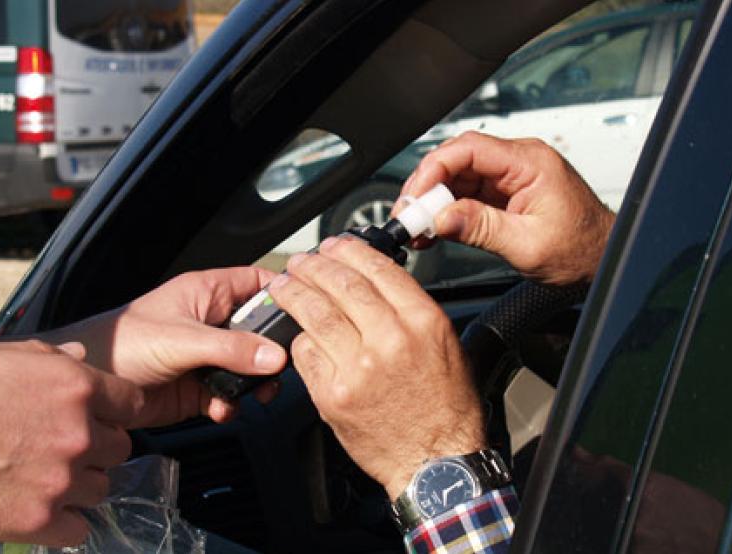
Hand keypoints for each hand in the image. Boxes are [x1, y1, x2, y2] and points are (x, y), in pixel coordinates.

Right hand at [0, 340, 141, 545]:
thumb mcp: (2, 353)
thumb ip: (52, 357)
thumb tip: (82, 357)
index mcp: (76, 387)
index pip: (132, 404)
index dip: (116, 411)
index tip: (99, 416)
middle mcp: (78, 433)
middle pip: (119, 449)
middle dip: (97, 448)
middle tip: (65, 448)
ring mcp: (60, 479)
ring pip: (101, 489)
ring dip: (80, 485)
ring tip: (47, 479)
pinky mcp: (38, 519)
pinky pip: (78, 529)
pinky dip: (64, 523)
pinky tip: (41, 509)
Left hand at [44, 267, 287, 427]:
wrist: (88, 389)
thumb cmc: (120, 344)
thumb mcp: (182, 340)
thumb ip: (231, 349)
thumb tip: (275, 356)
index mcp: (207, 293)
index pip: (256, 282)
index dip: (282, 293)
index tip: (304, 311)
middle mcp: (210, 322)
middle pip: (260, 330)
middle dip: (273, 351)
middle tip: (280, 368)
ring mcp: (205, 356)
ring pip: (249, 366)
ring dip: (255, 383)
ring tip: (255, 394)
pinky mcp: (197, 387)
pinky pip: (229, 394)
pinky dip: (232, 404)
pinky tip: (221, 408)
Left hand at [268, 237, 485, 499]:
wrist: (436, 462)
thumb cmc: (445, 408)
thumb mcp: (447, 345)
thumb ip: (412, 311)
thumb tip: (377, 282)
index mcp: (423, 321)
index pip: (377, 269)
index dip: (349, 251)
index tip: (336, 246)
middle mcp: (391, 339)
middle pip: (341, 285)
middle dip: (314, 266)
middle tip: (301, 261)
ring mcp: (358, 368)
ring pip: (315, 314)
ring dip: (293, 293)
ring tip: (284, 285)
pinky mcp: (333, 394)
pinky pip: (306, 354)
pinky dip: (299, 340)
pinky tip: (296, 332)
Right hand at [399, 131, 615, 284]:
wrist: (604, 259)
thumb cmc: (582, 249)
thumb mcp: (528, 244)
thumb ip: (482, 228)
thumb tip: (442, 218)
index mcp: (530, 163)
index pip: (469, 148)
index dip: (434, 169)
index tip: (416, 197)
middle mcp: (519, 162)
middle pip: (458, 160)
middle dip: (427, 187)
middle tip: (409, 216)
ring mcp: (511, 177)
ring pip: (458, 177)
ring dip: (434, 201)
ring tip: (417, 228)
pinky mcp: (505, 194)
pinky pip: (467, 194)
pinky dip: (447, 211)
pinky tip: (434, 229)